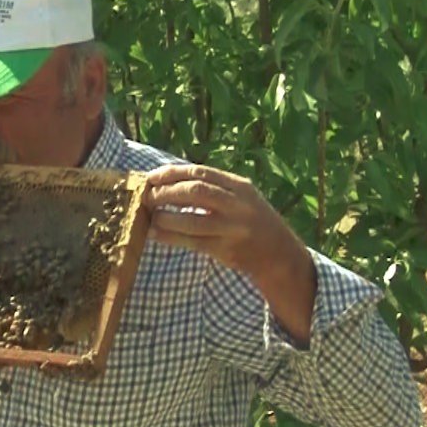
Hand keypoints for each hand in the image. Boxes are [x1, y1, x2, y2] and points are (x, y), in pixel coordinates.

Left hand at [144, 163, 315, 339]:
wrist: (279, 254)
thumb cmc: (252, 221)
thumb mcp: (241, 197)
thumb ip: (213, 188)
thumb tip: (169, 182)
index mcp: (240, 186)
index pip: (202, 172)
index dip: (173, 173)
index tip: (152, 176)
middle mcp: (238, 205)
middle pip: (196, 191)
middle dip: (167, 192)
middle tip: (147, 196)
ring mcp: (233, 228)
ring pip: (192, 219)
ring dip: (165, 217)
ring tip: (150, 215)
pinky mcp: (226, 250)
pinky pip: (192, 242)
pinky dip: (170, 237)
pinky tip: (156, 233)